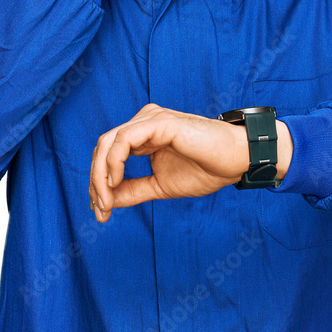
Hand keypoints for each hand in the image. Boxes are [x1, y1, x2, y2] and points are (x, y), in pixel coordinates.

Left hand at [88, 103, 249, 222]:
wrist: (236, 161)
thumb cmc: (207, 169)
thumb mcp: (161, 186)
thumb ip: (133, 191)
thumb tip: (105, 202)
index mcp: (143, 135)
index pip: (108, 154)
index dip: (98, 183)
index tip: (100, 212)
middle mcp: (143, 122)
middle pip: (103, 147)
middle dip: (95, 181)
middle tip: (99, 210)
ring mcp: (150, 119)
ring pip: (108, 143)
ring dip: (100, 175)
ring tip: (105, 201)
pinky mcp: (159, 122)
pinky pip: (124, 140)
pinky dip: (114, 162)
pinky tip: (116, 181)